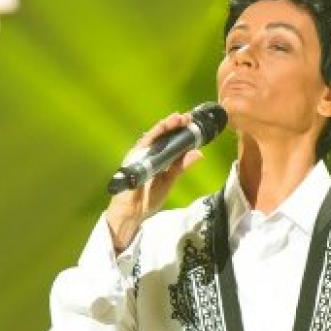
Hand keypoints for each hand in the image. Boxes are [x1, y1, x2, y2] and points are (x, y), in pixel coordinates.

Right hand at [106, 112, 204, 251]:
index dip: (179, 132)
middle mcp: (148, 154)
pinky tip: (162, 128)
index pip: (169, 142)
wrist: (132, 212)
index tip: (191, 124)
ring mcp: (140, 155)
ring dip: (165, 126)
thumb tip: (198, 153)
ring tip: (178, 118)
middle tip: (187, 117)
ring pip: (153, 136)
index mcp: (157, 159)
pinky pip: (144, 144)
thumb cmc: (147, 198)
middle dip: (174, 125)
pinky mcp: (133, 158)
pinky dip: (153, 135)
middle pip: (162, 136)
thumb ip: (181, 166)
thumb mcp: (169, 180)